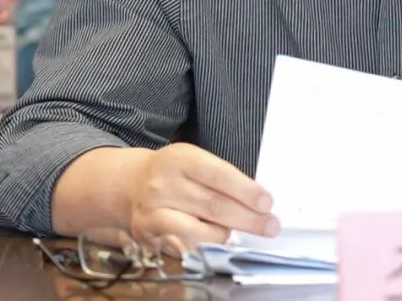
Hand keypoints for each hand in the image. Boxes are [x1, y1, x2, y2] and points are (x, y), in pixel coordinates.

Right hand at [129, 143, 278, 246]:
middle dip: (247, 218)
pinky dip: (205, 243)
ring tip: (242, 232)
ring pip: (199, 228)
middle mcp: (164, 183)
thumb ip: (221, 178)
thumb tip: (257, 202)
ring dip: (227, 233)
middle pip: (213, 204)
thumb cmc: (175, 172)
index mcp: (182, 158)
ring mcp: (154, 209)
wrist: (131, 183)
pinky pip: (182, 243)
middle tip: (271, 226)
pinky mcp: (147, 232)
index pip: (219, 175)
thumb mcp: (195, 161)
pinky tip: (217, 238)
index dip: (246, 191)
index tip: (267, 203)